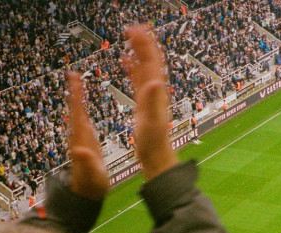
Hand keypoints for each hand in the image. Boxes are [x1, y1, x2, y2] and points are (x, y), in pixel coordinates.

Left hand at [66, 71, 109, 200]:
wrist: (86, 192)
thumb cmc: (90, 185)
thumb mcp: (90, 174)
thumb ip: (84, 162)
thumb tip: (76, 149)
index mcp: (81, 140)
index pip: (77, 113)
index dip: (76, 97)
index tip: (74, 81)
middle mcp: (78, 136)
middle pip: (75, 109)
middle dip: (74, 91)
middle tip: (72, 73)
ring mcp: (81, 138)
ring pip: (77, 112)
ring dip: (77, 97)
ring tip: (76, 81)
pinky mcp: (85, 141)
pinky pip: (83, 119)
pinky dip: (82, 107)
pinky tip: (82, 103)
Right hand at [122, 25, 177, 180]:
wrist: (156, 155)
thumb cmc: (153, 142)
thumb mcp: (151, 121)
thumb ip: (152, 101)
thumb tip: (154, 81)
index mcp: (156, 92)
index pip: (151, 62)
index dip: (144, 45)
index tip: (134, 30)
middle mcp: (155, 90)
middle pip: (149, 60)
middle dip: (142, 42)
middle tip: (131, 27)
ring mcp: (149, 95)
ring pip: (144, 66)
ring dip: (137, 50)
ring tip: (129, 36)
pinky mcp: (143, 101)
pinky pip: (137, 78)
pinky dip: (131, 66)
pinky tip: (124, 61)